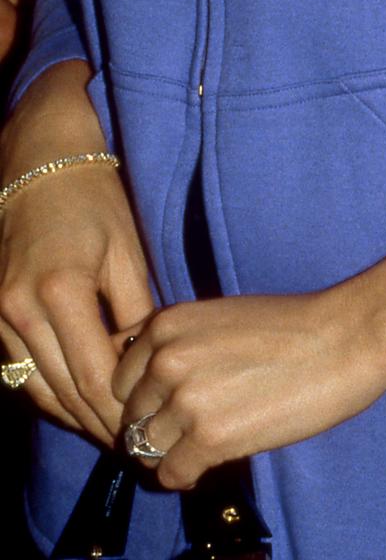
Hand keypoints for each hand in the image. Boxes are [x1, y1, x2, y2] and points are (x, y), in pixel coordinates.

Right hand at [0, 67, 153, 446]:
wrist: (38, 161)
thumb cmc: (94, 198)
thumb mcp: (127, 249)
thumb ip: (136, 310)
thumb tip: (146, 363)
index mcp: (60, 290)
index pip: (93, 374)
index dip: (121, 407)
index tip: (149, 424)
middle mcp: (20, 308)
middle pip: (63, 390)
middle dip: (100, 421)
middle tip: (137, 442)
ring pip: (36, 388)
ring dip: (73, 415)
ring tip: (111, 432)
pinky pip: (19, 371)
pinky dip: (48, 392)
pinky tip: (77, 405)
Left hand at [112, 287, 385, 490]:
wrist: (346, 339)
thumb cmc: (292, 327)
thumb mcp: (219, 318)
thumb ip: (176, 344)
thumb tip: (142, 384)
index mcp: (167, 324)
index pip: (118, 379)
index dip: (143, 397)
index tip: (168, 405)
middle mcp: (166, 359)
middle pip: (129, 417)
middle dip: (156, 427)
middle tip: (192, 428)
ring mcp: (185, 399)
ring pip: (145, 450)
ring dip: (172, 453)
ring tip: (206, 443)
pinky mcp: (208, 437)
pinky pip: (170, 475)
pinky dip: (188, 473)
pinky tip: (216, 457)